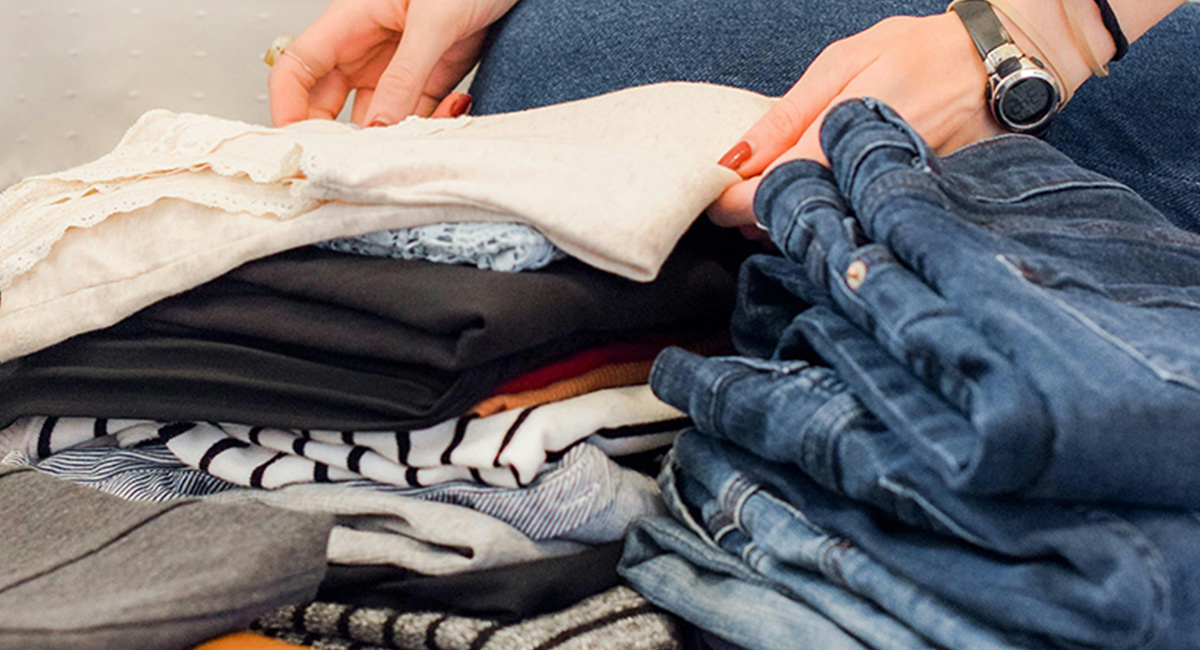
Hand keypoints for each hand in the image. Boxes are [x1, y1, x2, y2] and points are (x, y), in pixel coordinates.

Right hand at [268, 0, 520, 126]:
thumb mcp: (434, 20)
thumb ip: (405, 74)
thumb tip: (378, 126)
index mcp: (349, 22)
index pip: (295, 69)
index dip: (286, 108)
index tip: (298, 146)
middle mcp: (366, 47)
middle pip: (327, 105)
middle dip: (340, 139)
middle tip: (359, 165)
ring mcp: (397, 67)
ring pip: (377, 119)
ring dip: (396, 137)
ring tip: (421, 137)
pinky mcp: (430, 79)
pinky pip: (416, 116)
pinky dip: (430, 126)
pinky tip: (453, 112)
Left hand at [708, 13, 1006, 229]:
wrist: (999, 65)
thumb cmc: (917, 52)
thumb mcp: (842, 63)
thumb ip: (786, 115)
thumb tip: (736, 158)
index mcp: (836, 139)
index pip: (765, 194)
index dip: (730, 204)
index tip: (714, 199)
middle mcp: (861, 178)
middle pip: (790, 223)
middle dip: (756, 216)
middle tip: (742, 197)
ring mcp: (884, 199)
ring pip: (822, 229)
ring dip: (792, 219)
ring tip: (780, 192)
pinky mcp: (904, 207)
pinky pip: (855, 224)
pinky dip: (830, 217)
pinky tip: (822, 198)